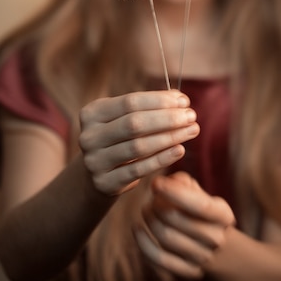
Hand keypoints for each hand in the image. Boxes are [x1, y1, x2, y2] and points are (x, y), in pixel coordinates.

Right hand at [79, 91, 198, 195]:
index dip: (160, 100)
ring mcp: (95, 161)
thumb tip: (179, 98)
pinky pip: (139, 169)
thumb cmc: (118, 137)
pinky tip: (180, 150)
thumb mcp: (124, 118)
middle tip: (192, 116)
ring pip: (139, 147)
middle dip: (167, 118)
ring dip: (170, 137)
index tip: (184, 101)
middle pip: (134, 124)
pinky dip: (162, 159)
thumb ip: (149, 107)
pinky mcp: (105, 182)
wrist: (97, 173)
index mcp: (92, 113)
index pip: (130, 102)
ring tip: (192, 130)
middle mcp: (89, 136)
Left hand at [135, 171, 235, 279]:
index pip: (200, 205)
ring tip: (146, 209)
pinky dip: (143, 243)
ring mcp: (202, 258)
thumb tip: (160, 183)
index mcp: (222, 215)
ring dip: (149, 220)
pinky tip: (137, 228)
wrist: (215, 244)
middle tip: (151, 197)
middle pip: (176, 219)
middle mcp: (215, 238)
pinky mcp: (187, 271)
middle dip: (157, 204)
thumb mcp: (198, 191)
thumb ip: (182, 182)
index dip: (175, 193)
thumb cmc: (199, 208)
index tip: (155, 182)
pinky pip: (159, 259)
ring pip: (165, 238)